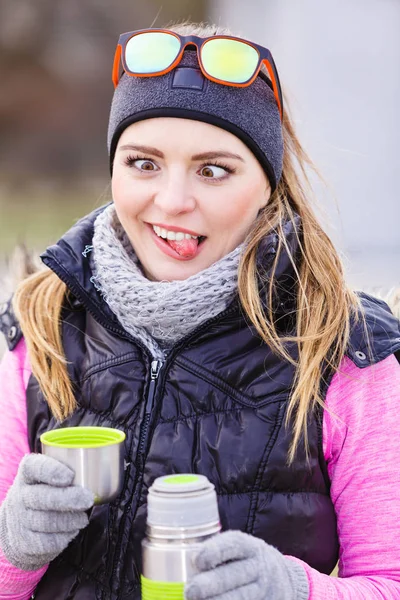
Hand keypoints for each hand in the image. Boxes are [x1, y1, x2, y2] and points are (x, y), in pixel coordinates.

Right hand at [0, 453, 93, 570]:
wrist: (18, 527)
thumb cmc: (45, 494)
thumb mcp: (49, 478)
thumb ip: (69, 472)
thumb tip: (103, 470)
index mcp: (27, 474)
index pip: (34, 467)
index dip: (51, 471)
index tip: (69, 476)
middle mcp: (20, 495)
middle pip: (41, 497)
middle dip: (68, 499)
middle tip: (88, 499)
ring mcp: (19, 520)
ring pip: (47, 521)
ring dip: (70, 521)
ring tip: (83, 518)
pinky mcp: (24, 543)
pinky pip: (47, 542)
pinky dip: (64, 537)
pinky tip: (71, 530)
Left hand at [185, 530, 308, 599]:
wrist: (281, 579)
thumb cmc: (245, 561)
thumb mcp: (238, 549)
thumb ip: (216, 553)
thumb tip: (186, 563)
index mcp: (249, 547)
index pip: (233, 545)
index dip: (214, 551)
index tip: (197, 560)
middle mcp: (258, 568)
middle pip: (234, 575)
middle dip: (210, 584)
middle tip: (190, 591)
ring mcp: (263, 590)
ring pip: (240, 598)